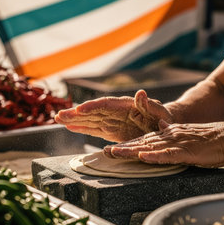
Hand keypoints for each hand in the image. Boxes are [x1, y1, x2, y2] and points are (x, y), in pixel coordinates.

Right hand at [55, 90, 172, 141]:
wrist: (165, 124)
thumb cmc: (163, 117)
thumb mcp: (160, 111)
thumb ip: (148, 104)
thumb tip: (141, 93)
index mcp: (125, 106)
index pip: (106, 105)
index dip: (92, 107)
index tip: (79, 110)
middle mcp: (116, 112)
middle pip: (93, 111)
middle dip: (76, 114)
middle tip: (58, 116)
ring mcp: (113, 121)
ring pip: (90, 120)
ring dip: (75, 120)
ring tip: (58, 119)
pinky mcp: (113, 131)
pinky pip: (95, 129)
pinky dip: (83, 129)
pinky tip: (70, 128)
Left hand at [103, 120, 223, 167]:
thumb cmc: (209, 139)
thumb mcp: (186, 134)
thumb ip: (172, 133)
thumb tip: (160, 128)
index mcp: (168, 134)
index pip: (143, 139)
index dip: (127, 144)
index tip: (112, 149)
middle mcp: (169, 136)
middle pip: (142, 142)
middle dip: (122, 147)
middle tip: (104, 152)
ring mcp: (177, 143)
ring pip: (150, 147)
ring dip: (132, 150)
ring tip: (115, 153)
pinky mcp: (187, 151)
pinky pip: (169, 154)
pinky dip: (155, 156)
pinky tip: (143, 156)